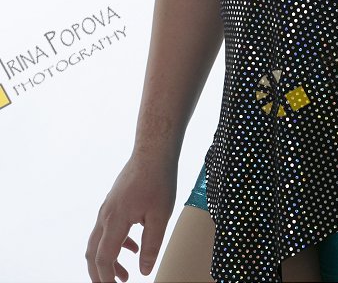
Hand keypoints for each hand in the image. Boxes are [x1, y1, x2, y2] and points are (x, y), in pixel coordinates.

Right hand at [85, 154, 176, 281]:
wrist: (153, 150)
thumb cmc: (158, 179)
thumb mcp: (160, 216)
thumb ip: (151, 245)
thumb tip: (144, 270)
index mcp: (115, 220)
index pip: (103, 258)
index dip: (106, 279)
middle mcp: (106, 214)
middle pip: (93, 252)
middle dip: (99, 274)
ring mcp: (108, 207)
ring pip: (99, 241)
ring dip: (109, 260)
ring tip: (125, 274)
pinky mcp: (114, 201)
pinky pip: (108, 228)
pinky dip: (116, 243)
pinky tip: (133, 247)